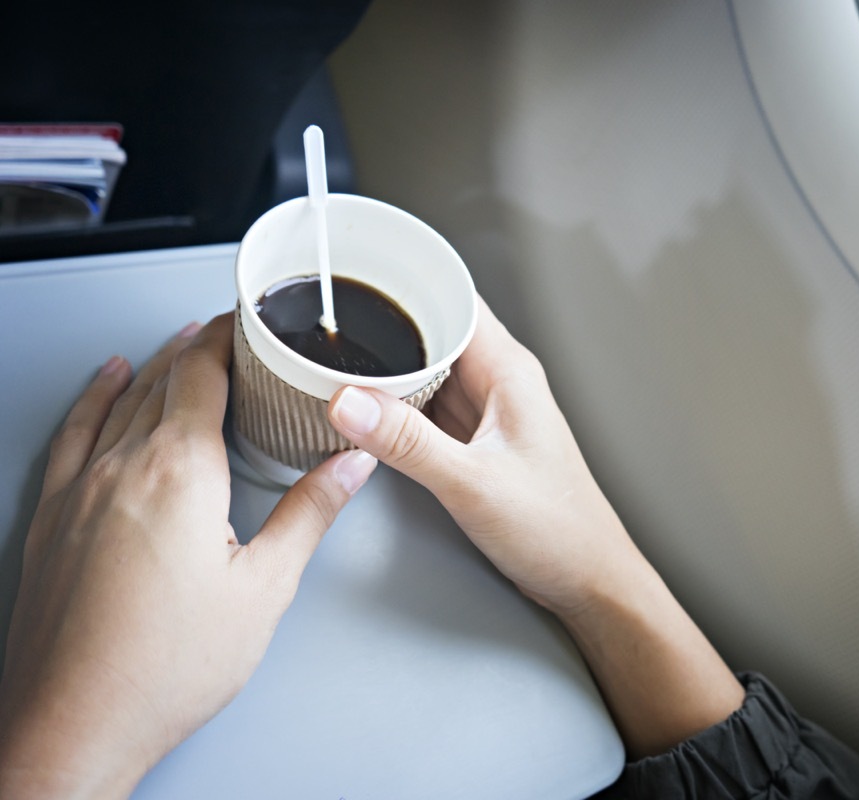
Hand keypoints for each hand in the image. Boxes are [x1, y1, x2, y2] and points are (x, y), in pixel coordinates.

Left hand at [0, 314, 376, 798]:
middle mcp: (121, 468)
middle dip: (199, 345)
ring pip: (119, 401)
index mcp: (179, 473)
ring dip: (154, 365)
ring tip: (180, 342)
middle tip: (230, 330)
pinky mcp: (53, 517)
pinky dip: (94, 399)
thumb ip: (309, 514)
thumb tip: (349, 464)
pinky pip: (74, 433)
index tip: (248, 321)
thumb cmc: (164, 668)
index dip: (226, 338)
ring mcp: (79, 490)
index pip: (202, 375)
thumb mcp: (263, 589)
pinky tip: (106, 384)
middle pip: (162, 380)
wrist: (75, 725)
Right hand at [328, 297, 743, 758]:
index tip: (354, 267)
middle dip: (380, 322)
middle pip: (431, 330)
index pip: (452, 298)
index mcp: (509, 372)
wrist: (588, 580)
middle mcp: (499, 383)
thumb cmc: (557, 530)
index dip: (404, 278)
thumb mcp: (473, 483)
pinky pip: (426, 406)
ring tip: (329, 356)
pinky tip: (363, 409)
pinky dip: (394, 403)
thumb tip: (348, 400)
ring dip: (385, 365)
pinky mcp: (475, 443)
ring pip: (426, 369)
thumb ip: (408, 442)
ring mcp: (487, 413)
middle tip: (322, 315)